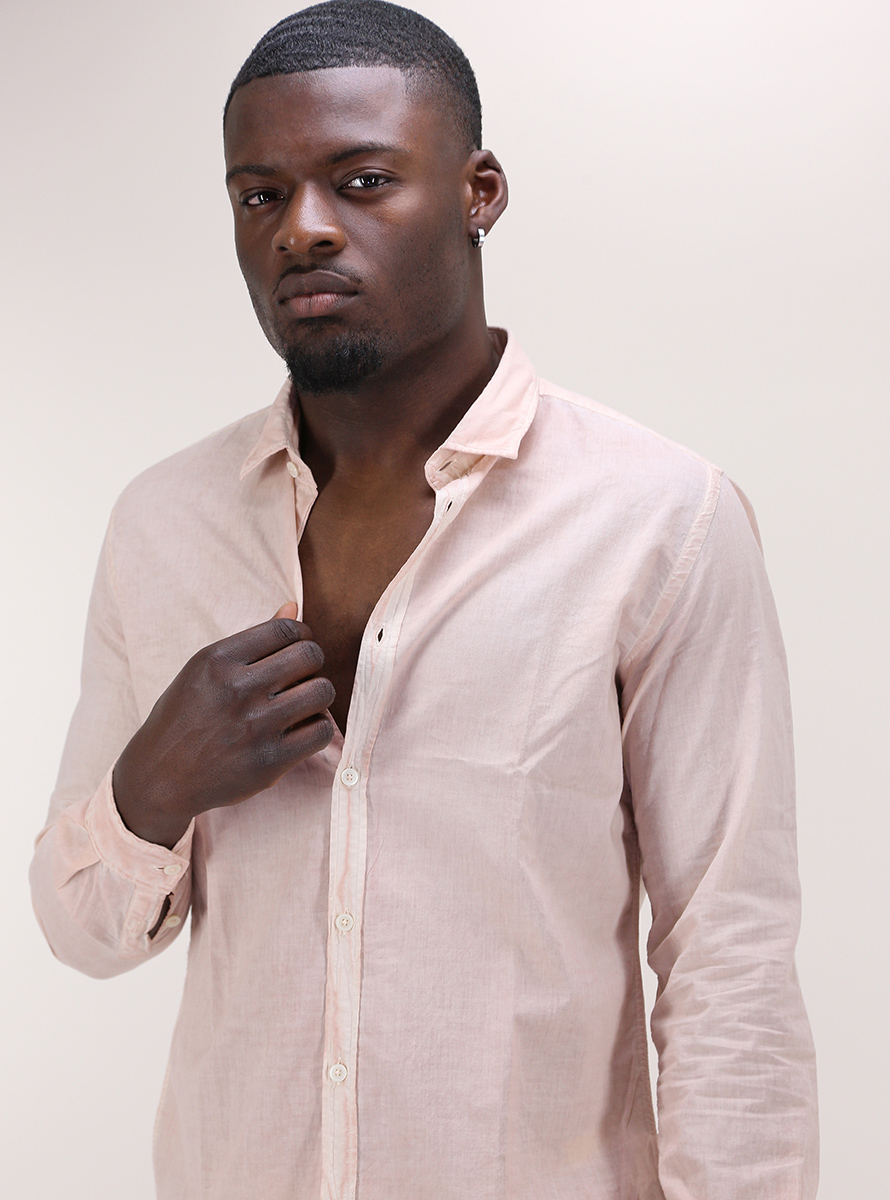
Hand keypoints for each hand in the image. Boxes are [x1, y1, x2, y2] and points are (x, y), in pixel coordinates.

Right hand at [112, 603, 335, 847]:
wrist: (159, 777)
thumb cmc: (185, 717)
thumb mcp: (205, 670)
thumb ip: (253, 639)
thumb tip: (293, 606)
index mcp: (217, 660)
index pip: (286, 629)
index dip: (303, 635)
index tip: (298, 649)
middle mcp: (236, 689)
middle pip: (309, 656)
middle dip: (312, 663)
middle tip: (301, 678)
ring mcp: (254, 726)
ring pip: (322, 691)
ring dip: (318, 695)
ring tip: (302, 704)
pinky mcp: (269, 761)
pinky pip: (322, 730)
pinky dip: (318, 727)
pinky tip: (300, 730)